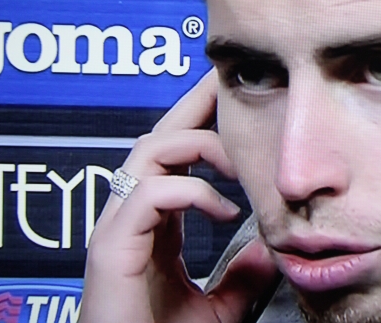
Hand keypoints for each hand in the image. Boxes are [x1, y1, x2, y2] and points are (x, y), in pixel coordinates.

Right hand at [80, 69, 277, 322]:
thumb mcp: (219, 306)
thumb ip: (241, 275)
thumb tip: (269, 249)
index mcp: (156, 221)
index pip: (177, 154)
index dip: (205, 123)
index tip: (239, 101)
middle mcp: (134, 213)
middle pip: (160, 135)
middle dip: (195, 103)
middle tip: (229, 81)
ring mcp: (119, 226)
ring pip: (149, 151)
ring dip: (199, 145)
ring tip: (239, 164)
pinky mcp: (111, 247)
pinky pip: (149, 194)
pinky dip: (193, 193)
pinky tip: (226, 212)